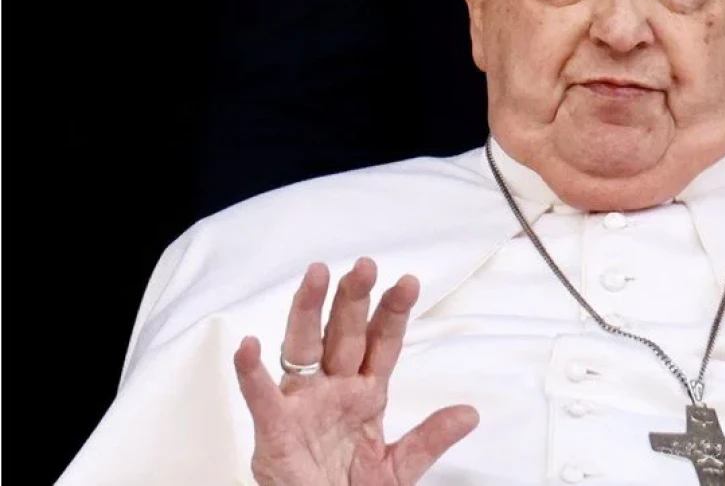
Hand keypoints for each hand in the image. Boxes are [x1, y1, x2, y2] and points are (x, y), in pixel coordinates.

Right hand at [234, 258, 477, 484]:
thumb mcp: (400, 466)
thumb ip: (430, 438)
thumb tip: (470, 414)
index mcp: (364, 395)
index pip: (381, 344)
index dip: (393, 314)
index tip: (408, 282)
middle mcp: (332, 390)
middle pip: (344, 335)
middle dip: (354, 299)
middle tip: (366, 265)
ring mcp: (302, 405)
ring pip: (303, 348)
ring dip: (308, 311)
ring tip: (316, 275)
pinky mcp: (274, 430)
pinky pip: (260, 398)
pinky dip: (251, 372)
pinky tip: (248, 345)